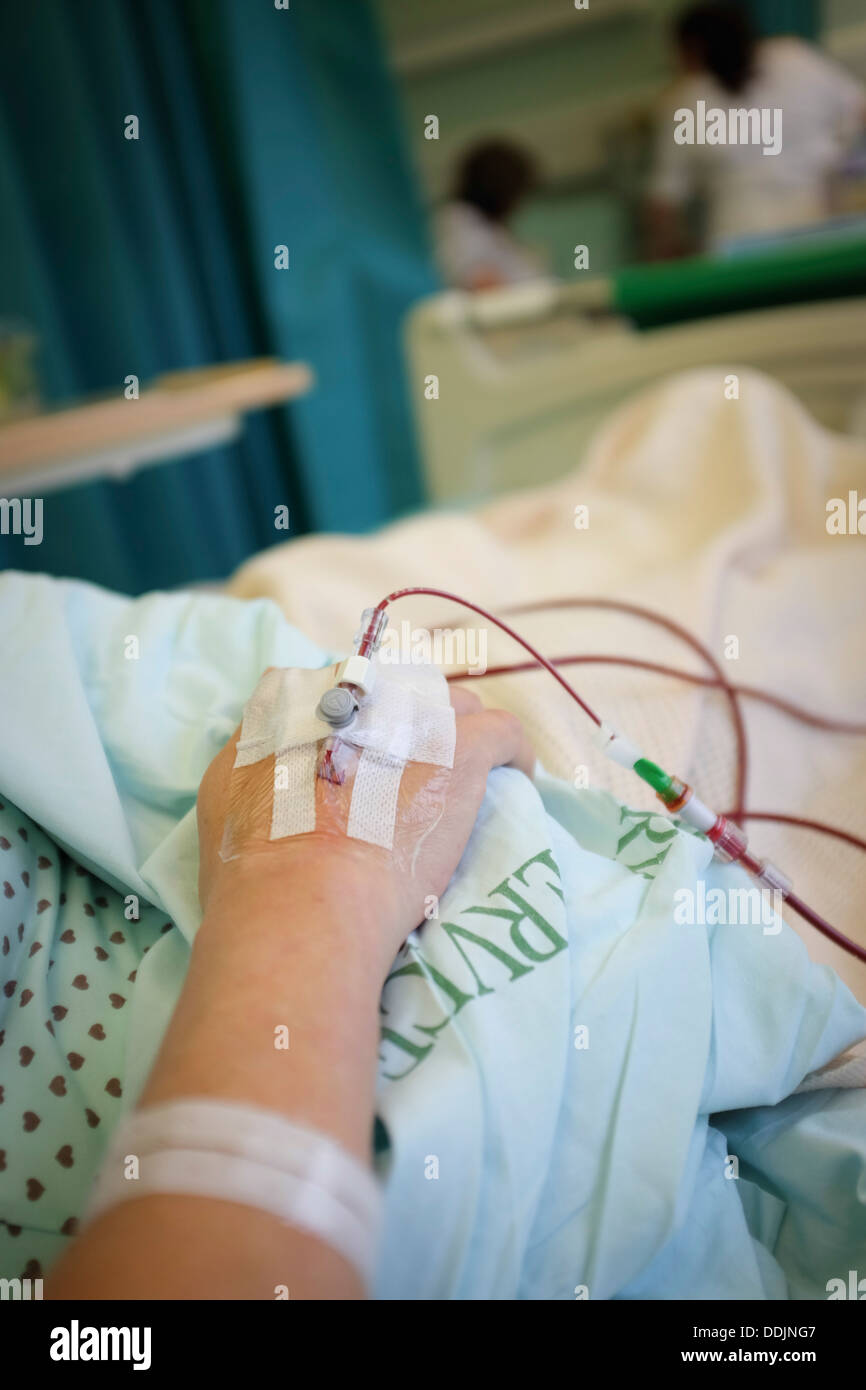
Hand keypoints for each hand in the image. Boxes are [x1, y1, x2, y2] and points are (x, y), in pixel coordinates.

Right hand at [196, 677, 533, 976]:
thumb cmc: (254, 858)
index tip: (361, 757)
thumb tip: (276, 737)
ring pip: (456, 705)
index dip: (356, 722)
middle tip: (408, 773)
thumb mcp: (224, 790)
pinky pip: (505, 732)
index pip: (341, 685)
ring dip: (460, 734)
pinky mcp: (462, 752)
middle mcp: (362, 692)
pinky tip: (514, 775)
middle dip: (410, 723)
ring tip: (460, 776)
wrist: (303, 894)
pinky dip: (512, 751)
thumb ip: (253, 749)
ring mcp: (415, 720)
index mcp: (300, 698)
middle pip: (402, 690)